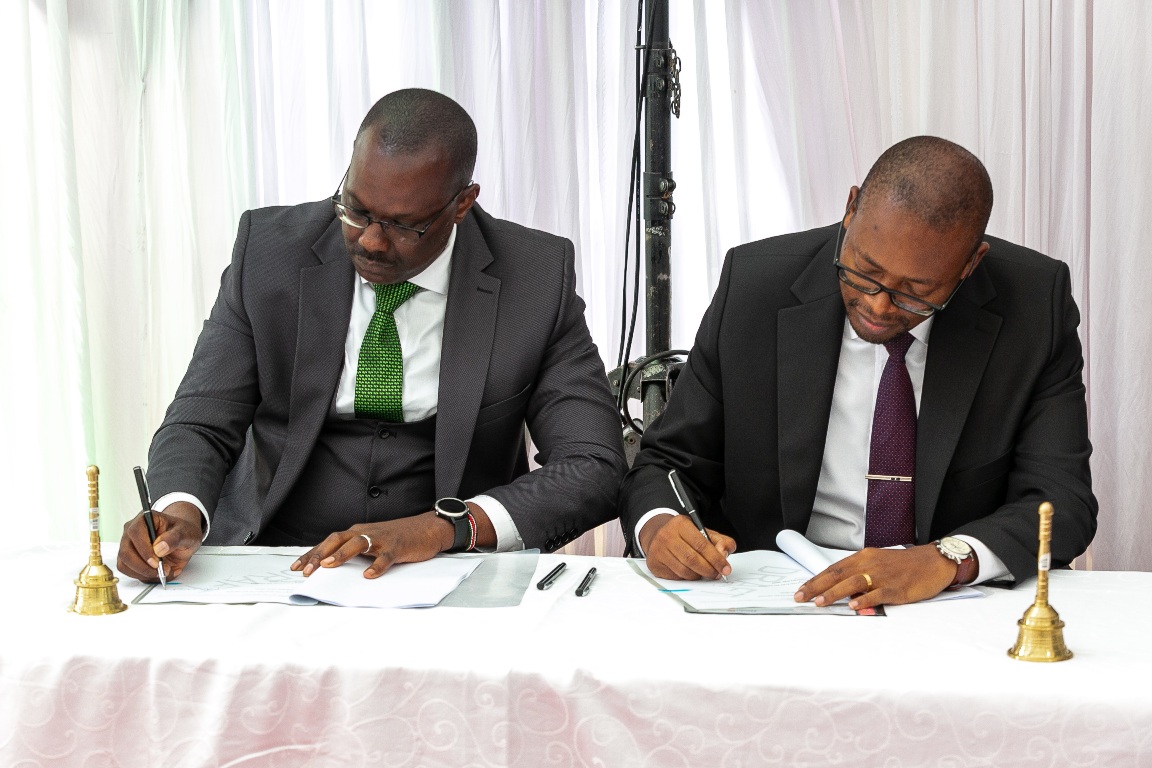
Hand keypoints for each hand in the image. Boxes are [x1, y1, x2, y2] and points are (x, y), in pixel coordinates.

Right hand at [116, 501, 202, 581]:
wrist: (182, 539)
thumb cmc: (182, 532)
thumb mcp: (185, 533)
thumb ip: (174, 538)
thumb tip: (159, 547)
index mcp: (146, 519)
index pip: (135, 532)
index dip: (144, 549)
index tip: (156, 562)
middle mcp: (132, 531)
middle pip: (126, 552)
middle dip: (143, 566)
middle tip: (161, 570)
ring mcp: (128, 545)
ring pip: (124, 563)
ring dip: (142, 573)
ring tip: (162, 571)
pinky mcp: (128, 558)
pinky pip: (127, 570)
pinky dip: (141, 576)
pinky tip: (155, 573)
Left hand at [291, 512, 452, 578]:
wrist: (427, 528)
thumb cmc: (398, 538)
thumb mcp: (373, 542)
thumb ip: (355, 552)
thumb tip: (334, 568)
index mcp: (358, 532)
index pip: (329, 542)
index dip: (312, 554)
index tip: (296, 567)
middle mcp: (366, 532)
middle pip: (337, 540)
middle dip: (319, 555)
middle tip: (306, 571)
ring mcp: (381, 539)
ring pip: (358, 544)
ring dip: (342, 555)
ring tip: (329, 566)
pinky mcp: (397, 547)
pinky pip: (385, 557)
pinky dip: (377, 566)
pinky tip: (369, 576)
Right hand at [639, 514, 735, 579]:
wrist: (658, 534)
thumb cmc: (683, 535)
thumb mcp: (703, 531)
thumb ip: (720, 541)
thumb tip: (724, 554)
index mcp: (681, 524)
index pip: (702, 544)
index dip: (716, 559)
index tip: (725, 568)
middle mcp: (666, 536)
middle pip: (692, 560)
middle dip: (709, 570)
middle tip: (716, 574)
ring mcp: (658, 550)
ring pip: (684, 571)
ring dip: (698, 575)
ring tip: (704, 572)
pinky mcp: (654, 564)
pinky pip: (675, 577)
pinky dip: (686, 578)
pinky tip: (690, 572)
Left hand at [793, 544, 957, 609]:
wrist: (933, 561)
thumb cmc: (903, 565)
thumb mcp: (877, 564)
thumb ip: (860, 577)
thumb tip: (843, 595)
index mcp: (863, 558)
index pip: (834, 569)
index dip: (816, 580)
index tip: (801, 590)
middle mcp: (870, 564)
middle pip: (838, 575)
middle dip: (817, 587)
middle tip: (801, 597)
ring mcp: (883, 576)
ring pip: (854, 583)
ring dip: (835, 593)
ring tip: (820, 603)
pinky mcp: (898, 588)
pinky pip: (878, 594)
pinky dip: (865, 600)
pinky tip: (853, 606)